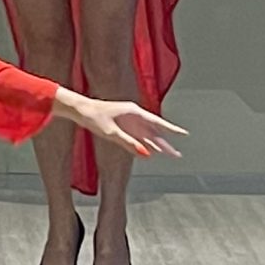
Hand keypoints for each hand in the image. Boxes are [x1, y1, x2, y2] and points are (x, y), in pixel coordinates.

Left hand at [54, 90, 185, 159]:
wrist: (79, 110)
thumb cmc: (93, 117)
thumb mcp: (111, 132)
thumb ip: (129, 143)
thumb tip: (145, 154)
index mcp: (134, 112)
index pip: (157, 122)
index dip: (171, 129)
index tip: (184, 134)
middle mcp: (133, 116)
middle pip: (154, 132)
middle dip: (166, 143)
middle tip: (177, 155)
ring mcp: (128, 121)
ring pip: (146, 135)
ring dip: (157, 145)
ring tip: (170, 154)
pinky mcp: (122, 126)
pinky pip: (137, 136)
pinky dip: (144, 144)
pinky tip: (151, 152)